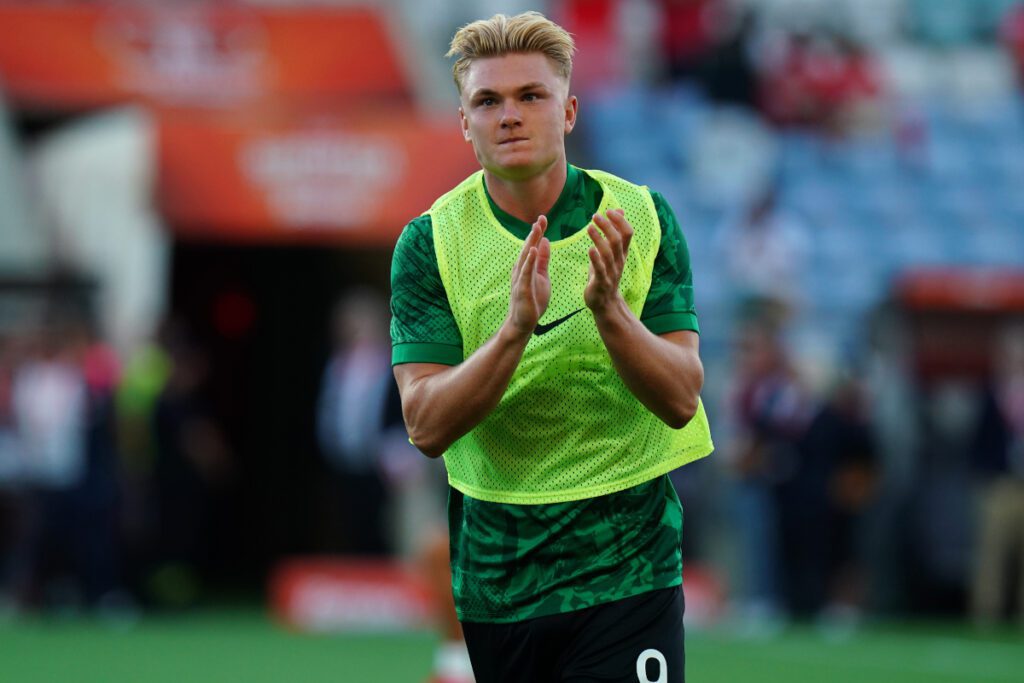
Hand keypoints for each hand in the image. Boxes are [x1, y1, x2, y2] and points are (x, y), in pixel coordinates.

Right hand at [507, 215, 550, 334]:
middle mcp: (521, 269)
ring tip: (537, 229)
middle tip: (541, 218)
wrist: (523, 323)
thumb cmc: (533, 300)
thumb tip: (545, 241)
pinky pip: (526, 273)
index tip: (543, 218)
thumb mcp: (542, 276)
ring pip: (526, 257)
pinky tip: (534, 251)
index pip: (533, 246)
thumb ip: (543, 260)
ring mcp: (520, 279)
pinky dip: (529, 261)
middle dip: (534, 233)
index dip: (537, 232)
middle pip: (528, 248)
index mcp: (527, 266)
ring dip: (531, 243)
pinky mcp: (523, 289)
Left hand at [585, 209, 632, 313]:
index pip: (628, 233)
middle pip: (618, 240)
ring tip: (589, 227)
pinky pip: (600, 269)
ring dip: (599, 239)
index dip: (620, 221)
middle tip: (595, 215)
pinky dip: (596, 259)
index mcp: (622, 253)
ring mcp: (611, 272)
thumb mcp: (611, 251)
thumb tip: (619, 210)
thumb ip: (615, 231)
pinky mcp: (601, 282)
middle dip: (608, 226)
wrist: (605, 303)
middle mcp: (619, 261)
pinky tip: (589, 249)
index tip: (608, 211)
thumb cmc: (605, 273)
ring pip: (608, 253)